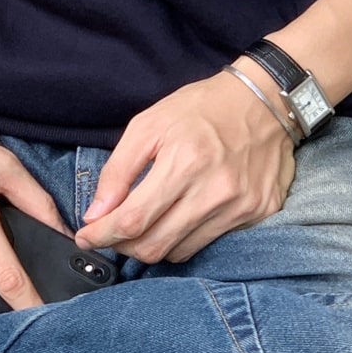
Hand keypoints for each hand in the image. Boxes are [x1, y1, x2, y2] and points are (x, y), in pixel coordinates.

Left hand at [74, 68, 295, 263]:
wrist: (266, 100)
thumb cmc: (202, 108)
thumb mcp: (149, 124)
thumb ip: (118, 170)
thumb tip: (96, 214)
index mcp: (185, 162)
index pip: (133, 220)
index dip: (102, 236)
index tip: (85, 238)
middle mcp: (215, 190)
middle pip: (155, 246)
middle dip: (123, 246)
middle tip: (112, 233)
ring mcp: (240, 206)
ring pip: (181, 252)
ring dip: (154, 243)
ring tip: (147, 223)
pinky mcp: (258, 214)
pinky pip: (210, 243)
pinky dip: (187, 237)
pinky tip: (182, 216)